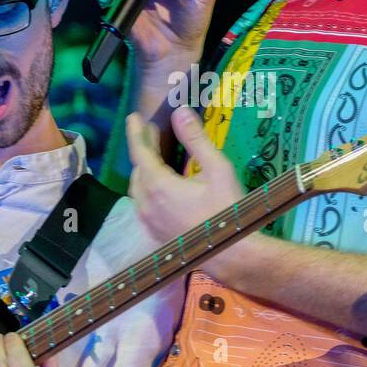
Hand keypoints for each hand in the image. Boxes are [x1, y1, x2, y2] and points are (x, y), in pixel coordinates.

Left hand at [125, 106, 246, 276]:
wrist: (232, 254)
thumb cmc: (227, 210)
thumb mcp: (217, 169)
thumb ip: (196, 140)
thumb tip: (180, 112)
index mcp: (158, 185)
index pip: (139, 152)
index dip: (136, 133)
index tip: (133, 117)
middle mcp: (147, 204)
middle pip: (138, 170)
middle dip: (144, 149)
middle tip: (153, 134)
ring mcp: (149, 222)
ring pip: (138, 189)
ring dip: (144, 170)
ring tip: (156, 158)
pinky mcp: (155, 235)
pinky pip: (143, 206)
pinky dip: (147, 190)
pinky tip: (160, 189)